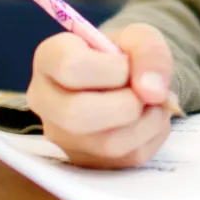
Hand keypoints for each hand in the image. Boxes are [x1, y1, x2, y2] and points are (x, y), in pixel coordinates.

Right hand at [26, 23, 180, 168]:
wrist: (127, 82)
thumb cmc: (123, 56)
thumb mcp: (139, 37)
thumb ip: (149, 51)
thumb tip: (153, 92)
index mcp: (49, 59)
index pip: (70, 67)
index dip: (112, 68)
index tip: (126, 65)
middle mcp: (45, 101)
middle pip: (77, 114)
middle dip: (127, 103)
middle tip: (143, 92)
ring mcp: (63, 137)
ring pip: (106, 143)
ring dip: (147, 121)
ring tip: (152, 103)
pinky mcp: (87, 161)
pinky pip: (127, 157)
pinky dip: (152, 136)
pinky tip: (148, 119)